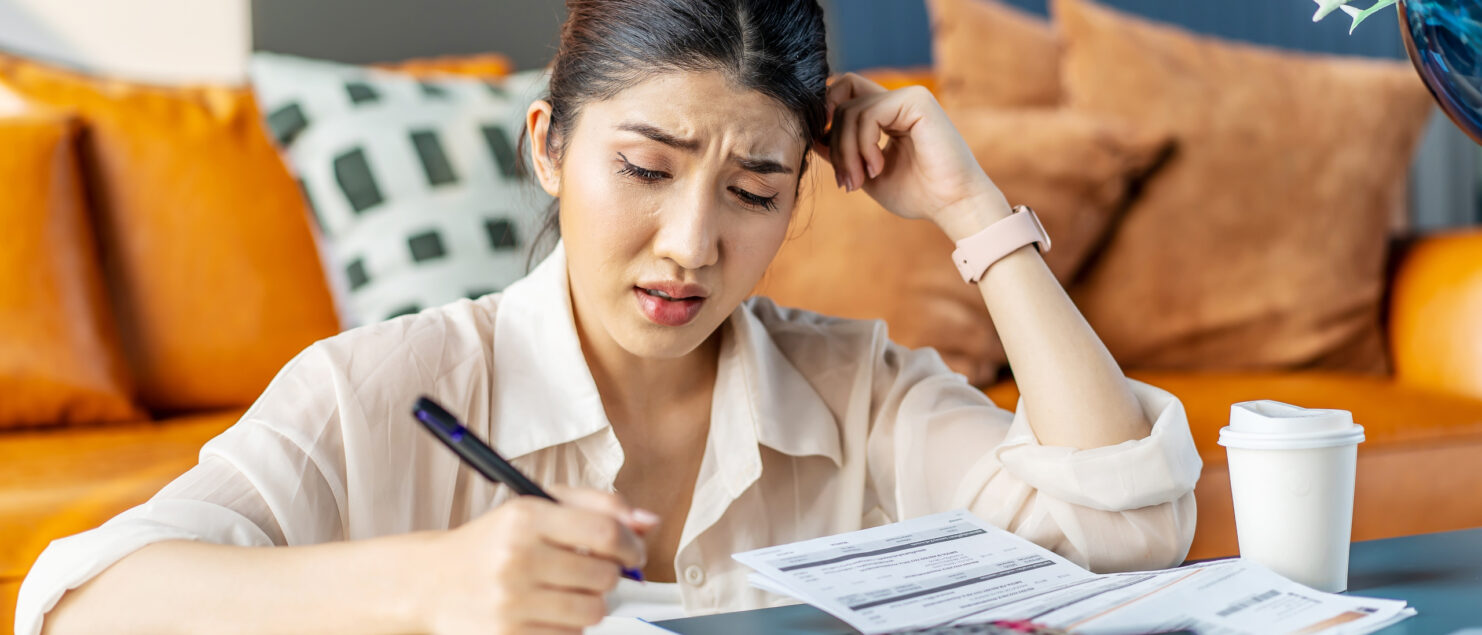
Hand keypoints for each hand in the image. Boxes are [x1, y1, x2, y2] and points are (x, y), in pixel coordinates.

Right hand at [420, 486, 658, 634]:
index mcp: (526, 517)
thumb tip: (648, 521)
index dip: (632, 545)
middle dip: (608, 575)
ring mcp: (511, 601)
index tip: (634, 552)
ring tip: (568, 590)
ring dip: (591, 602)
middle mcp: (516, 558)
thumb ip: (597, 505)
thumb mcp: (537, 506)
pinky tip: (547, 609)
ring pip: (592, 611)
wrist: (432, 582)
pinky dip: (568, 625)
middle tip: (591, 570)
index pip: (606, 532)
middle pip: (605, 576)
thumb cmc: (492, 542)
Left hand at [817, 73, 1011, 240]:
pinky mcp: (916, 100)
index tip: (822, 148)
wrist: (954, 205)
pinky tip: (877, 168)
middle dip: (835, 144)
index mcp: (890, 114)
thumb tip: (815, 137)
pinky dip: (863, 144)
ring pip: (851, 110)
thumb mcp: (867, 173)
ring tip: (859, 180)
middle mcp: (899, 100)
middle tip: (846, 180)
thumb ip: (843, 152)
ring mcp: (909, 97)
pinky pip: (868, 114)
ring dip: (847, 151)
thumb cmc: (918, 194)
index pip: (845, 96)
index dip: (826, 116)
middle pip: (842, 102)